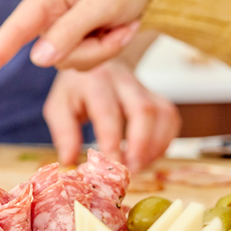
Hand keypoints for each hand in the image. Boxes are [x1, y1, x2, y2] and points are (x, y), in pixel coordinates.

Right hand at [0, 0, 157, 85]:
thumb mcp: (103, 4)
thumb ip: (70, 31)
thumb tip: (38, 60)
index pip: (13, 31)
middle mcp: (45, 13)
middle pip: (53, 56)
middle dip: (91, 50)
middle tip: (121, 28)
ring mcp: (56, 30)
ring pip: (70, 63)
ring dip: (103, 50)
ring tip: (120, 25)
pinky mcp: (69, 41)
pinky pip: (83, 64)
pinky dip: (106, 51)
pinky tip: (117, 30)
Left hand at [44, 59, 180, 170]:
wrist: (99, 61)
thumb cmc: (78, 89)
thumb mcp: (60, 106)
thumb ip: (64, 132)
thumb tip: (69, 160)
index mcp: (96, 82)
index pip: (108, 112)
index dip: (112, 142)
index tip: (110, 167)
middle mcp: (123, 81)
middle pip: (144, 110)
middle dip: (141, 145)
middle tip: (131, 169)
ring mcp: (145, 88)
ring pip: (163, 115)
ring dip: (155, 146)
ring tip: (139, 166)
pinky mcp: (158, 97)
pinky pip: (171, 119)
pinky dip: (164, 141)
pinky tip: (149, 155)